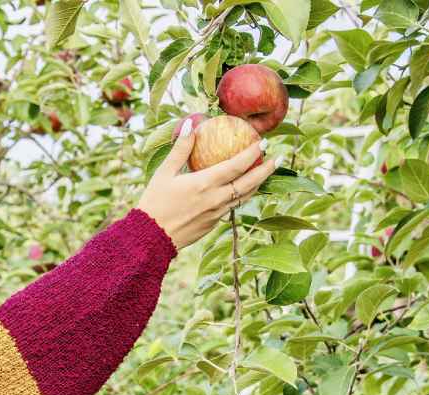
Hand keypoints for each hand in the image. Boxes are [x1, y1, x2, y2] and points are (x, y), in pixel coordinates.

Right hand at [136, 118, 277, 249]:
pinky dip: (241, 195)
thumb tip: (190, 123)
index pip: (236, 166)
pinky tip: (241, 189)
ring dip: (257, 184)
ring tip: (265, 173)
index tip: (263, 142)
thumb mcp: (164, 173)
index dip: (252, 153)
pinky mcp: (213, 224)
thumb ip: (181, 149)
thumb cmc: (154, 202)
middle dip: (266, 170)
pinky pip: (232, 206)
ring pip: (244, 197)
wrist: (151, 237)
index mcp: (204, 184)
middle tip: (277, 158)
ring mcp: (217, 214)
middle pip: (249, 183)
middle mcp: (215, 199)